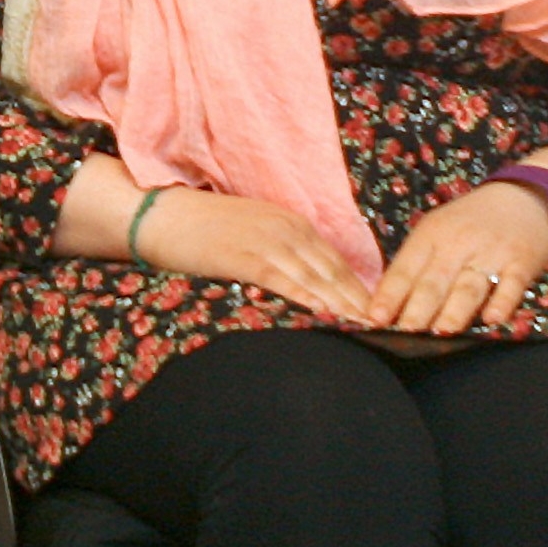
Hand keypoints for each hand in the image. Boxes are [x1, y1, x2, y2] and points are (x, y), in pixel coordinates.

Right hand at [138, 188, 374, 322]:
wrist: (161, 213)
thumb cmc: (203, 227)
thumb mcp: (252, 231)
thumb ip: (281, 251)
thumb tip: (307, 283)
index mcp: (291, 222)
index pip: (336, 262)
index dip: (360, 291)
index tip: (380, 316)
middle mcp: (287, 230)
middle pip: (334, 273)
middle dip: (360, 303)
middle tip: (386, 332)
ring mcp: (268, 242)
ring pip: (316, 280)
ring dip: (344, 307)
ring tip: (367, 333)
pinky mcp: (246, 257)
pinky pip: (284, 282)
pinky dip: (307, 300)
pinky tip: (324, 317)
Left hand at [366, 183, 547, 335]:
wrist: (522, 195)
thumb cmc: (469, 222)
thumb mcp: (437, 231)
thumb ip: (416, 265)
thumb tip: (387, 306)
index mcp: (431, 234)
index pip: (405, 269)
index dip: (389, 295)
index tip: (374, 320)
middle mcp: (458, 242)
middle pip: (434, 281)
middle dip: (418, 309)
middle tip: (403, 334)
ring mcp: (490, 252)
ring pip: (469, 286)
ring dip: (454, 311)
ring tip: (441, 333)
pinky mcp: (521, 262)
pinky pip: (511, 284)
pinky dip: (502, 302)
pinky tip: (491, 319)